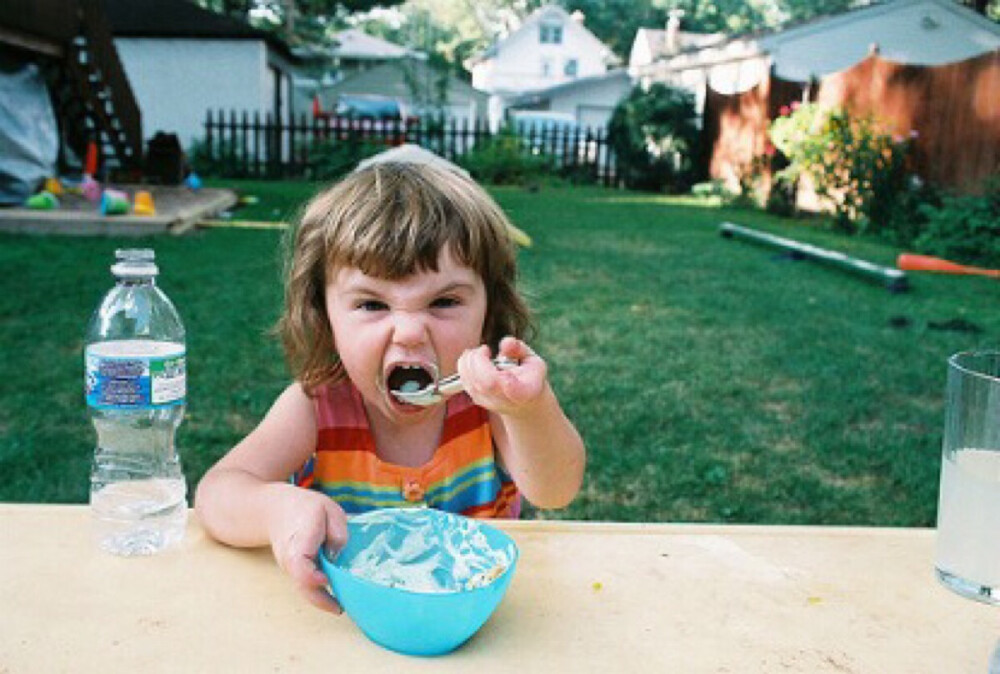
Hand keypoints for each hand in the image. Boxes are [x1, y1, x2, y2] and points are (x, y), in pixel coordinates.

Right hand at [264, 484, 347, 613]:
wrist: (276, 510)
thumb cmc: (306, 508)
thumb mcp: (329, 510)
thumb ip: (337, 531)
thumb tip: (337, 556)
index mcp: (299, 540)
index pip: (300, 564)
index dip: (312, 576)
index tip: (327, 580)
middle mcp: (289, 559)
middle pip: (301, 584)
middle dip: (320, 600)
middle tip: (340, 608)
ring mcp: (289, 567)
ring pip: (302, 589)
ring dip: (320, 600)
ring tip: (340, 606)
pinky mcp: (293, 571)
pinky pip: (304, 586)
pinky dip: (317, 594)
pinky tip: (333, 599)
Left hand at [458, 336, 547, 416]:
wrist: (523, 403)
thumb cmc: (529, 379)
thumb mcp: (533, 360)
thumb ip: (519, 349)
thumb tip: (506, 343)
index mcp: (523, 391)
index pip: (509, 387)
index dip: (497, 373)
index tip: (494, 356)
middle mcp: (504, 400)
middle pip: (484, 383)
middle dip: (478, 359)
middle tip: (484, 349)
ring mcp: (487, 401)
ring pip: (469, 381)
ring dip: (469, 360)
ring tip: (481, 353)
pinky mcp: (475, 398)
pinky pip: (463, 379)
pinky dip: (465, 364)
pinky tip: (476, 360)